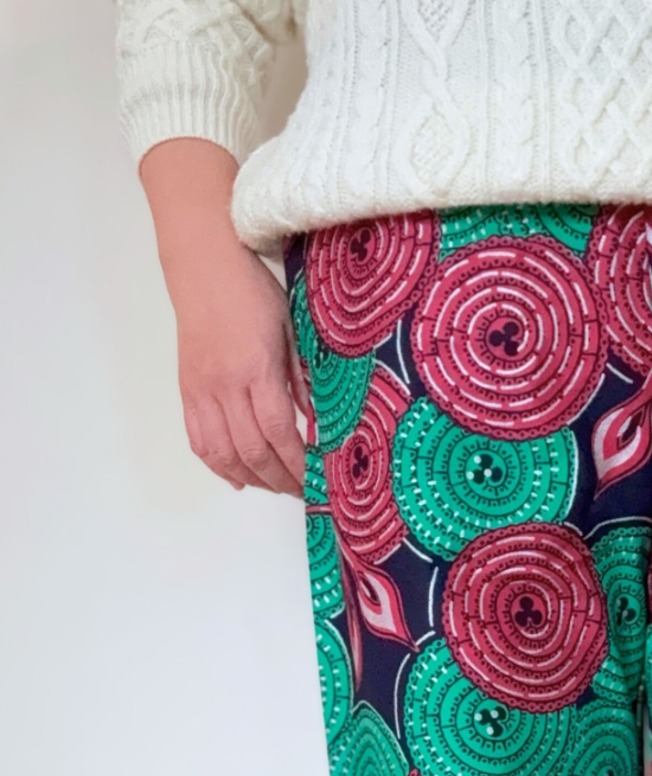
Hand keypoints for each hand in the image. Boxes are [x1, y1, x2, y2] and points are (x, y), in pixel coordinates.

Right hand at [141, 139, 307, 495]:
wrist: (203, 261)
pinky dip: (219, 465)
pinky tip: (239, 478)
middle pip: (252, 451)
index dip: (298, 464)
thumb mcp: (290, 328)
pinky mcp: (186, 389)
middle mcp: (223, 385)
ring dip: (252, 478)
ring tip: (276, 487)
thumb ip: (301, 377)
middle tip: (303, 492)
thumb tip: (319, 420)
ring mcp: (201, 389)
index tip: (318, 480)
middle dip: (280, 479)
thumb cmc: (252, 289)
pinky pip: (198, 440)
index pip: (279, 432)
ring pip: (223, 453)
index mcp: (255, 368)